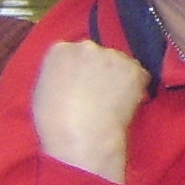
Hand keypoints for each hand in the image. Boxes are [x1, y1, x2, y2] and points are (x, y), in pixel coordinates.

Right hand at [32, 39, 150, 183]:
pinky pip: (139, 76)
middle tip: (101, 96)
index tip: (85, 85)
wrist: (81, 137)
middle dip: (102, 71)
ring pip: (120, 65)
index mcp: (60, 50)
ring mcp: (112, 55)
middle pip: (99, 55)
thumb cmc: (55, 123)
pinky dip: (137, 88)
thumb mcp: (44, 92)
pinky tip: (126, 105)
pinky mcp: (134, 68)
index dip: (83, 70)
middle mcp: (87, 46)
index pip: (75, 53)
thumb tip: (73, 79)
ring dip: (120, 79)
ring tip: (114, 104)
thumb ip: (59, 76)